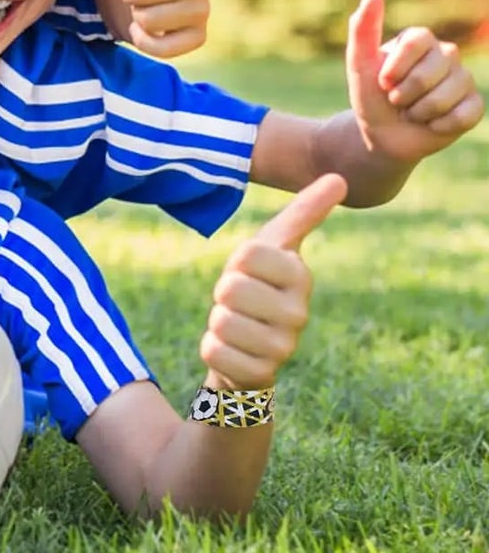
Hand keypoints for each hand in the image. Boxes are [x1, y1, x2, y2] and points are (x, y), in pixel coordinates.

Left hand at [200, 173, 343, 389]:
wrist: (249, 346)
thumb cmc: (258, 284)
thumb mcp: (275, 245)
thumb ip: (303, 212)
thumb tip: (340, 178)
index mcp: (300, 276)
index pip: (248, 254)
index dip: (238, 262)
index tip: (249, 271)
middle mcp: (299, 313)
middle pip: (230, 288)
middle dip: (224, 294)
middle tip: (240, 303)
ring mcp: (283, 347)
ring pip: (221, 320)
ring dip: (218, 322)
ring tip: (238, 325)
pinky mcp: (260, 373)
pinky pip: (213, 350)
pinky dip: (213, 348)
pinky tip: (234, 350)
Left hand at [346, 0, 483, 164]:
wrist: (381, 133)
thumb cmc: (370, 95)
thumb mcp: (359, 63)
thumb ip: (363, 28)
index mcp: (420, 39)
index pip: (416, 43)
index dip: (395, 69)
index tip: (382, 81)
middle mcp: (446, 54)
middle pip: (428, 75)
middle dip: (403, 95)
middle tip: (396, 100)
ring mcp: (463, 79)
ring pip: (445, 97)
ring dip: (419, 112)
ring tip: (411, 111)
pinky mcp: (474, 105)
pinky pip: (463, 115)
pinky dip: (439, 125)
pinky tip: (430, 124)